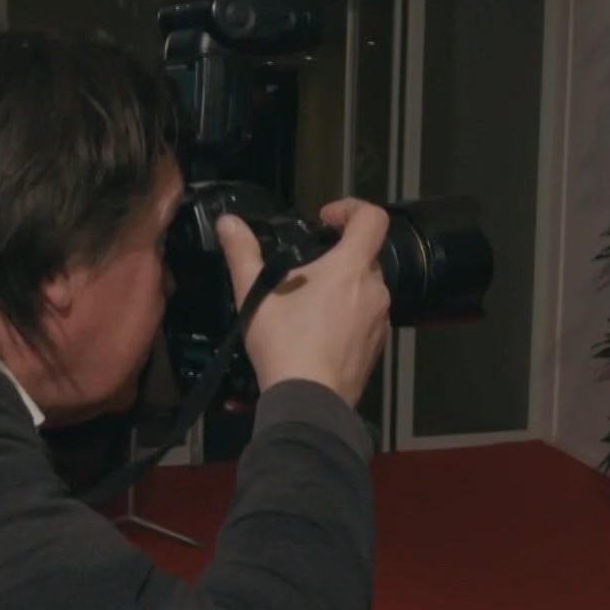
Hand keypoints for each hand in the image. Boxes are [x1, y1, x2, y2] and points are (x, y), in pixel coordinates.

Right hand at [215, 198, 391, 407]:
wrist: (310, 402)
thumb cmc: (284, 344)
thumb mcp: (256, 295)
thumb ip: (242, 252)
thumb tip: (228, 222)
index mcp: (352, 268)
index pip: (373, 218)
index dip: (351, 208)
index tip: (324, 220)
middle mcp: (375, 290)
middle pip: (367, 254)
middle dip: (339, 254)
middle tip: (305, 270)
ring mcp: (381, 320)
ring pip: (367, 287)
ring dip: (344, 286)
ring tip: (309, 303)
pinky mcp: (378, 345)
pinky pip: (368, 316)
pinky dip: (349, 313)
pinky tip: (320, 331)